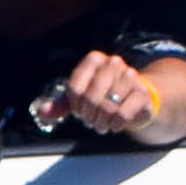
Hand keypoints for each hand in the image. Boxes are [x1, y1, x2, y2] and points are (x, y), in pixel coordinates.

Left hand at [36, 50, 158, 137]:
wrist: (136, 100)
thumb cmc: (103, 97)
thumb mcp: (80, 99)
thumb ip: (60, 104)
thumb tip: (43, 112)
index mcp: (94, 60)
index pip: (75, 88)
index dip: (75, 106)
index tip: (80, 111)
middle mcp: (113, 63)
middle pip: (90, 97)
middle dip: (88, 116)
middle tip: (91, 121)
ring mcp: (131, 76)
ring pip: (107, 107)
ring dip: (102, 122)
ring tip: (103, 123)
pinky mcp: (143, 93)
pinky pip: (122, 114)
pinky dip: (115, 124)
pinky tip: (115, 124)